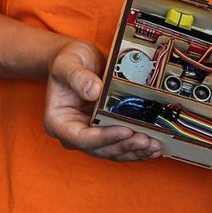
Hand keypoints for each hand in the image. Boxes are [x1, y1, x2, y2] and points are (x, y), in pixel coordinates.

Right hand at [43, 40, 161, 160]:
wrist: (78, 61)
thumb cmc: (68, 61)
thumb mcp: (68, 63)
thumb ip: (78, 77)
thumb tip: (94, 91)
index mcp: (58, 121)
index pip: (81, 138)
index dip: (104, 137)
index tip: (125, 130)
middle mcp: (73, 133)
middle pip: (99, 148)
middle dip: (124, 145)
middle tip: (146, 140)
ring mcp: (90, 135)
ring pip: (112, 151)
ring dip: (134, 151)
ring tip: (153, 145)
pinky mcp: (104, 132)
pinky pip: (120, 145)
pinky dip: (136, 149)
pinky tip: (152, 148)